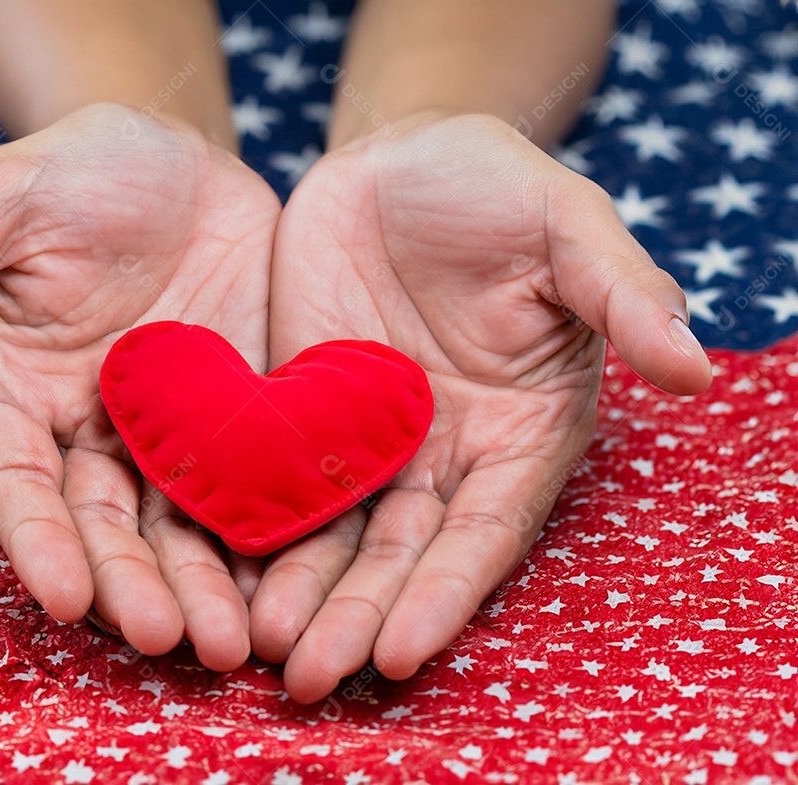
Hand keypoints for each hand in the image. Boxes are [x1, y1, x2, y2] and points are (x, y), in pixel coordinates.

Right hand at [0, 104, 279, 670]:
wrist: (178, 165)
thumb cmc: (79, 171)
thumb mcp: (13, 195)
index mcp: (20, 393)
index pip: (19, 481)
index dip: (38, 540)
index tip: (62, 595)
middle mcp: (90, 432)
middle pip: (105, 526)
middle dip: (133, 584)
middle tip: (169, 640)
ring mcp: (169, 435)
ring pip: (181, 527)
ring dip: (203, 586)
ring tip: (235, 643)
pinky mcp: (239, 423)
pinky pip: (252, 490)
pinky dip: (268, 540)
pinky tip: (295, 585)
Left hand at [252, 112, 711, 701]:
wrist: (401, 159)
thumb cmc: (498, 187)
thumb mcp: (568, 226)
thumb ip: (621, 292)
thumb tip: (697, 366)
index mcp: (517, 430)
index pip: (483, 528)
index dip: (446, 590)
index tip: (402, 649)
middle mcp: (442, 453)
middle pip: (400, 553)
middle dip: (359, 617)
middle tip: (313, 685)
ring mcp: (366, 439)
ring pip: (332, 533)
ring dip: (300, 595)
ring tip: (261, 651)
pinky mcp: (299, 412)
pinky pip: (272, 480)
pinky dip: (251, 530)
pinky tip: (217, 575)